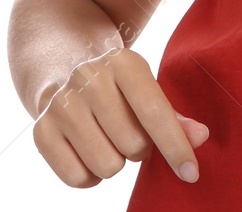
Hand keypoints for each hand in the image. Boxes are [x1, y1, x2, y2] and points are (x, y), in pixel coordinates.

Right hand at [32, 46, 209, 187]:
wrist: (66, 73)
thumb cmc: (120, 90)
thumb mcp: (149, 92)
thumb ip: (176, 118)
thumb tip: (201, 138)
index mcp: (124, 62)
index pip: (155, 112)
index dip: (176, 146)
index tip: (191, 173)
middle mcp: (89, 78)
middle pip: (133, 145)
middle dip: (139, 149)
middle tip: (129, 133)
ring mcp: (61, 104)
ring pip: (107, 165)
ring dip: (115, 163)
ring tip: (109, 141)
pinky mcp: (40, 131)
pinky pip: (77, 178)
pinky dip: (90, 176)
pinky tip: (88, 152)